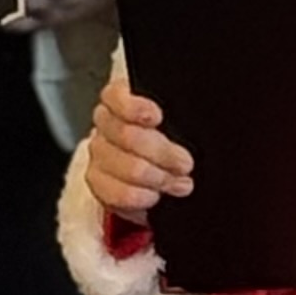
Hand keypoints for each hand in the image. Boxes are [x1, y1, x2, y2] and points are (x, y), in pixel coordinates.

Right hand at [85, 81, 195, 222]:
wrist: (156, 168)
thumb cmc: (168, 137)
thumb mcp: (177, 119)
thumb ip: (178, 116)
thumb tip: (197, 117)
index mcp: (120, 100)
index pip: (115, 96)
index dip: (134, 107)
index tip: (157, 117)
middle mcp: (105, 125)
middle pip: (126, 136)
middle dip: (163, 153)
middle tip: (185, 163)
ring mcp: (99, 155)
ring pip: (126, 168)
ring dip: (158, 179)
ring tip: (179, 183)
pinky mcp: (99, 184)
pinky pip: (117, 195)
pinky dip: (142, 198)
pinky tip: (156, 195)